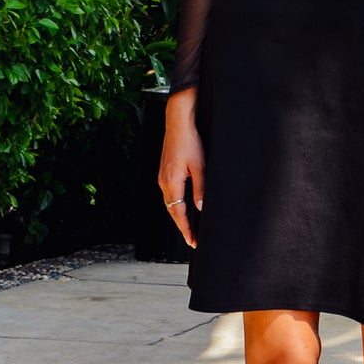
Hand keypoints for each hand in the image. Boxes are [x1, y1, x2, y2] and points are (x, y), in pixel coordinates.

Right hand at [158, 89, 204, 249]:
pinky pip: (170, 194)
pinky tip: (184, 206)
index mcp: (171, 182)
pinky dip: (176, 204)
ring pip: (170, 203)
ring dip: (179, 216)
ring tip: (190, 227)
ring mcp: (162, 177)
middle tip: (193, 240)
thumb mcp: (200, 166)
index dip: (186, 229)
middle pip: (172, 211)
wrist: (178, 122)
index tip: (193, 242)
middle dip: (182, 226)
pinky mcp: (164, 172)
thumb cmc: (189, 141)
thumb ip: (201, 188)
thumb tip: (201, 208)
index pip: (178, 213)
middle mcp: (163, 182)